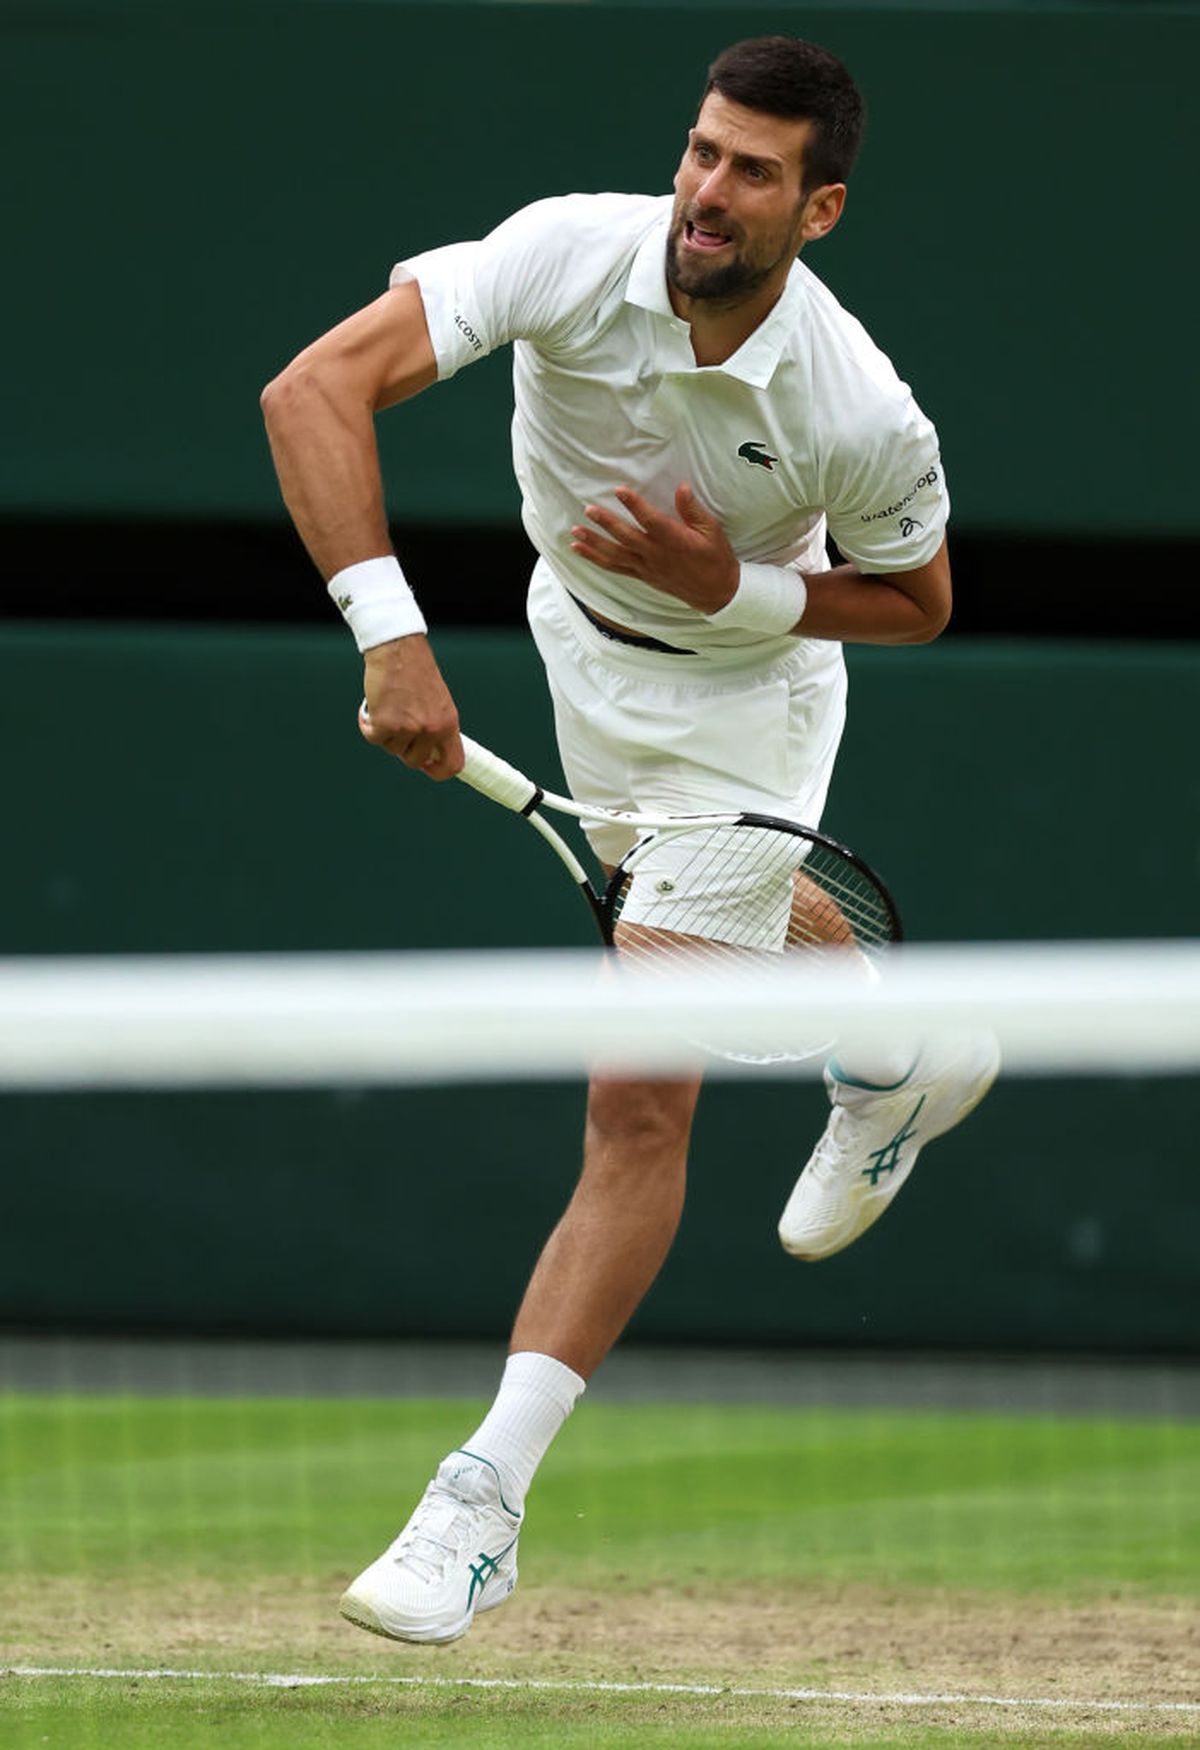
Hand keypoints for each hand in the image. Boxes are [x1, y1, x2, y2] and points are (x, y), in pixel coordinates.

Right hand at [357, 636, 463, 778]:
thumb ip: (436, 727)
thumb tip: (429, 753)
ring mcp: (408, 728)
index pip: (452, 763)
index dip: (439, 771)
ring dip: (385, 733)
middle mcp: (430, 729)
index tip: (427, 767)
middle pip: (414, 760)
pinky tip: (371, 708)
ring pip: (392, 749)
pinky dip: (368, 725)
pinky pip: (373, 738)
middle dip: (403, 748)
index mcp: (448, 723)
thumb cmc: (416, 672)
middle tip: (397, 727)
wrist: (397, 649)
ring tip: (388, 707)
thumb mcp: (438, 702)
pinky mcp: (385, 724)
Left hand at [570, 483, 738, 612]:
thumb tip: (681, 487)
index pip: (650, 520)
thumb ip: (692, 509)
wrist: (716, 592)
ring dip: (594, 543)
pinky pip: (615, 568)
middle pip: (626, 537)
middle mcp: (657, 555)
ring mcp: (647, 567)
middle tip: (589, 509)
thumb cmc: (716, 557)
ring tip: (575, 531)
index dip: (634, 505)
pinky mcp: (642, 576)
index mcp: (674, 540)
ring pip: (615, 555)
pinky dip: (595, 559)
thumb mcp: (711, 530)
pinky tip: (579, 550)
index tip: (620, 490)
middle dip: (606, 523)